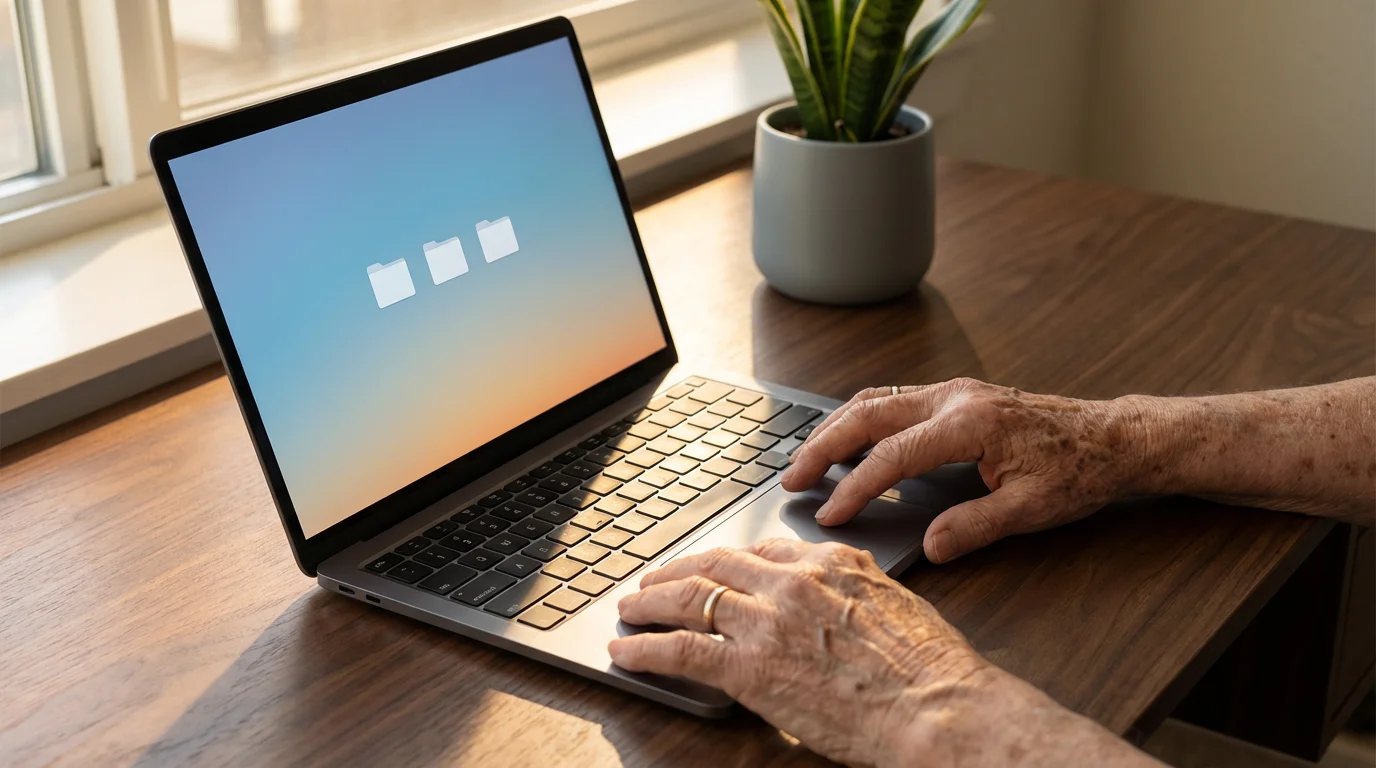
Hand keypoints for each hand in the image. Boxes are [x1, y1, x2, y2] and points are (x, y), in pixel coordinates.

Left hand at [608, 539, 1166, 767]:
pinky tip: (625, 650)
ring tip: (629, 609)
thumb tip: (833, 591)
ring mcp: (767, 622)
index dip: (721, 557)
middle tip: (650, 580)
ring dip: (648, 604)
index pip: (758, 548)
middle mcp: (791, 582)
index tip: (706, 565)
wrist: (939, 708)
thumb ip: (852, 587)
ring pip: (687, 599)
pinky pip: (679, 648)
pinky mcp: (749, 667)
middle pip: (713, 565)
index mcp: (829, 562)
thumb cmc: (930, 670)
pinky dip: (644, 647)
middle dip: (674, 572)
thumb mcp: (894, 603)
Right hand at [782, 379, 1141, 563]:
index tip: (829, 515)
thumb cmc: (1078, 471)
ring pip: (876, 400)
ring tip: (806, 458)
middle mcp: (954, 398)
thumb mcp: (1031, 510)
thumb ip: (976, 527)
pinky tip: (847, 438)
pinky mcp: (956, 395)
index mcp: (970, 424)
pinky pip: (893, 398)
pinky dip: (860, 418)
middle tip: (791, 478)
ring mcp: (953, 391)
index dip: (854, 487)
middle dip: (823, 446)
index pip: (893, 457)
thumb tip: (930, 546)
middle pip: (868, 414)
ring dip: (835, 426)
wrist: (1112, 438)